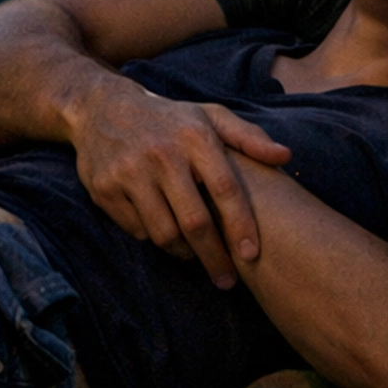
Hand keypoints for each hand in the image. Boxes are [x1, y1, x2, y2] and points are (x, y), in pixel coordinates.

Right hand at [68, 80, 290, 287]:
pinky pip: (137, 230)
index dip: (240, 225)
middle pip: (195, 222)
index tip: (252, 255)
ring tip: (194, 253)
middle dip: (215, 257)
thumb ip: (248, 137)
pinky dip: (153, 238)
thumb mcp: (208, 116)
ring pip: (164, 233)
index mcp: (194, 135)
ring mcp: (129, 172)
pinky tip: (162, 230)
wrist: (102, 107)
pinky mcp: (104, 188)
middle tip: (227, 280)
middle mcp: (162, 154)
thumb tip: (286, 157)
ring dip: (184, 252)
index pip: (225, 188)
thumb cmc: (169, 119)